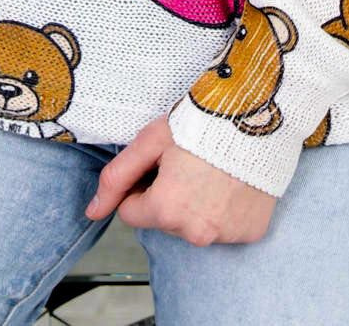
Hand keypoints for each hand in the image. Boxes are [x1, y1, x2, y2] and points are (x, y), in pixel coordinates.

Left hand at [84, 113, 277, 245]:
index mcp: (166, 210)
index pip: (132, 212)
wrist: (256, 113)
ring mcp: (226, 236)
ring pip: (194, 225)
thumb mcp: (150, 141)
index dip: (142, 185)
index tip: (161, 163)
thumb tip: (92, 212)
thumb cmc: (200, 122)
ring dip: (198, 204)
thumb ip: (117, 177)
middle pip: (164, 220)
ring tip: (213, 169)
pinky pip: (226, 227)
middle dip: (169, 195)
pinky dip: (226, 209)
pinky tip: (232, 182)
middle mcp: (196, 232)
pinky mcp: (251, 233)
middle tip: (189, 162)